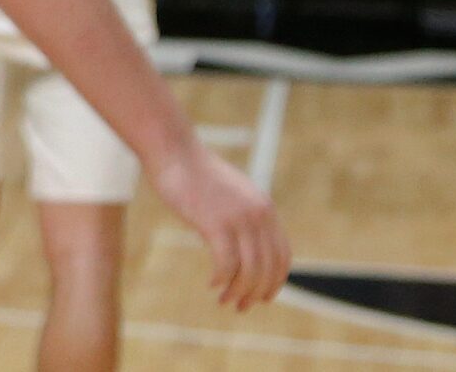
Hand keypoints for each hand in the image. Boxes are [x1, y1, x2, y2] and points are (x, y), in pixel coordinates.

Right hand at [150, 140, 290, 311]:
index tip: (263, 297)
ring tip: (225, 301)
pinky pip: (226, 263)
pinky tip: (211, 284)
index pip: (282, 256)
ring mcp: (237, 219)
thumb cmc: (194, 170)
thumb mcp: (230, 192)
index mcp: (264, 208)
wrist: (172, 149)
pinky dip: (222, 279)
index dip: (276, 281)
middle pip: (268, 268)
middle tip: (242, 307)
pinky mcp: (214, 223)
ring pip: (249, 270)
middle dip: (257, 293)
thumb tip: (243, 238)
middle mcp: (258, 215)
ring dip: (239, 292)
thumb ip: (242, 213)